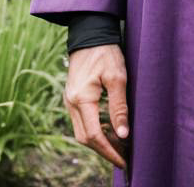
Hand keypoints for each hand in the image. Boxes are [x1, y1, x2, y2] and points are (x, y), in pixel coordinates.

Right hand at [63, 44, 129, 170]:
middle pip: (85, 137)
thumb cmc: (106, 52)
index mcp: (81, 99)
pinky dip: (95, 129)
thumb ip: (119, 107)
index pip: (94, 135)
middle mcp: (71, 103)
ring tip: (120, 146)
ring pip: (82, 130)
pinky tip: (110, 129)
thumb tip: (123, 134)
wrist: (90, 32)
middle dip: (104, 150)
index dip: (109, 151)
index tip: (124, 160)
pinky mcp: (73, 96)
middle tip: (124, 156)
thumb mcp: (117, 77)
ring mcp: (70, 99)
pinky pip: (82, 120)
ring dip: (100, 141)